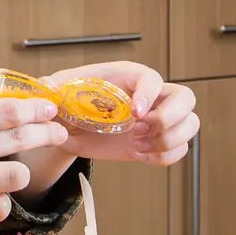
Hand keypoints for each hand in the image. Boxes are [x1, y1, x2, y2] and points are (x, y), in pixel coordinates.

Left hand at [45, 61, 197, 167]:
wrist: (70, 127)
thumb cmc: (68, 101)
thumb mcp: (58, 92)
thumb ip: (53, 88)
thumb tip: (45, 87)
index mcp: (129, 77)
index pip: (153, 78)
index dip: (149, 95)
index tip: (133, 114)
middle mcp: (150, 96)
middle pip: (186, 98)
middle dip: (170, 118)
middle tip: (140, 131)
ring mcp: (158, 119)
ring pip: (190, 125)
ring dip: (169, 140)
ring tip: (139, 146)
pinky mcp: (157, 141)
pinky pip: (179, 150)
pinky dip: (164, 157)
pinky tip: (140, 155)